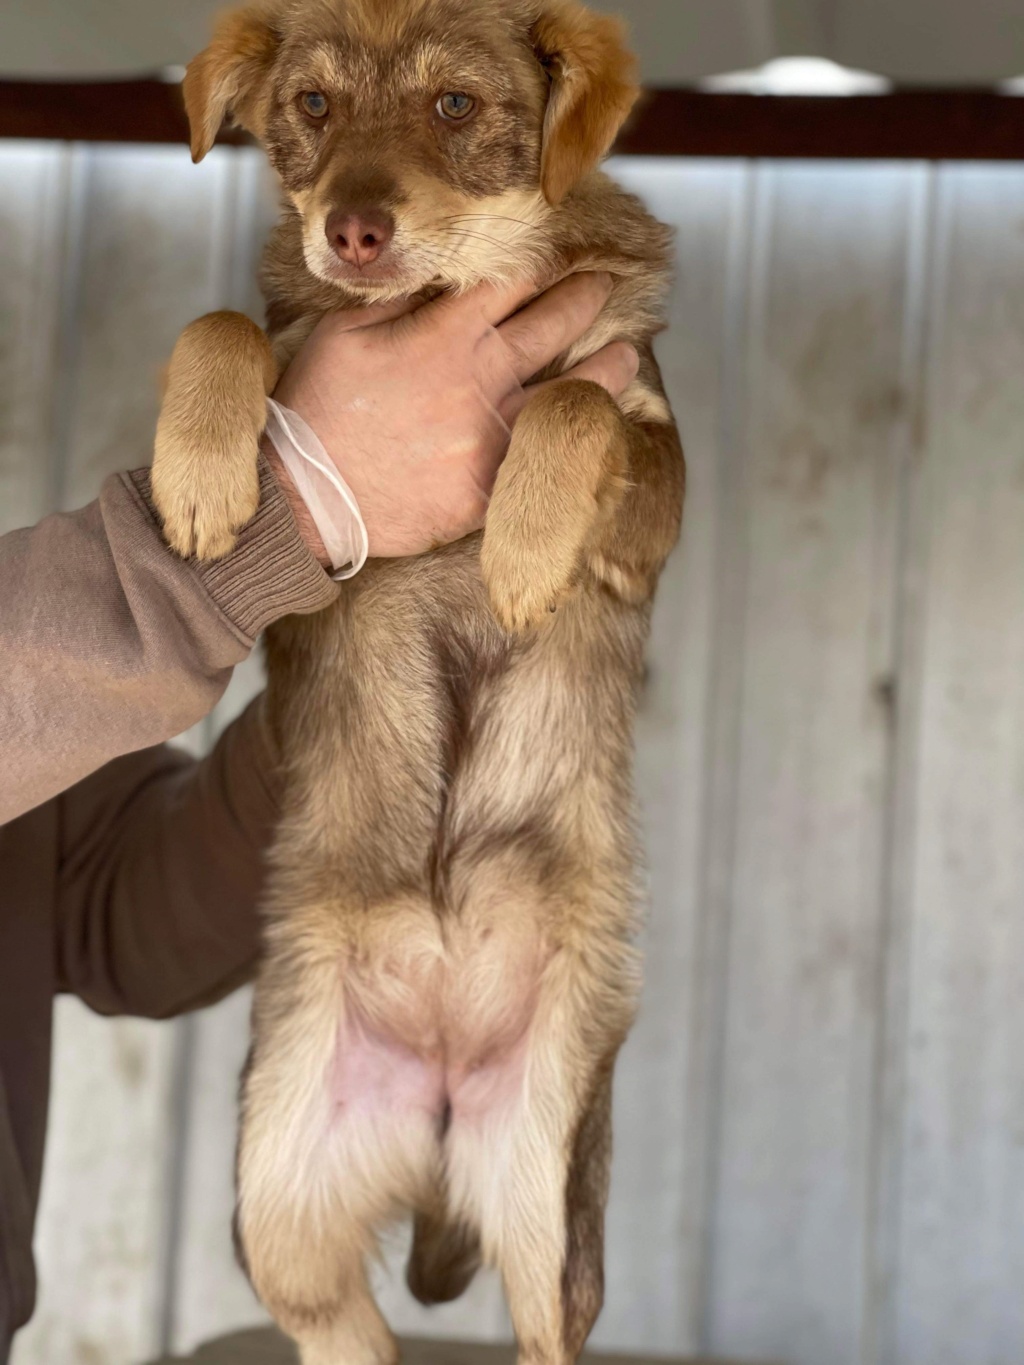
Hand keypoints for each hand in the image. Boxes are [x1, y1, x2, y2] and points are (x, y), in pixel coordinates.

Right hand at [264, 274, 638, 561]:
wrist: (307, 497)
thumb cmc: (317, 410)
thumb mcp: (344, 333)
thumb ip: (397, 300)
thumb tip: (436, 278)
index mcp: (446, 336)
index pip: (509, 282)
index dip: (538, 260)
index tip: (557, 250)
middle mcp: (481, 380)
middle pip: (552, 325)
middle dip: (585, 297)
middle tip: (604, 284)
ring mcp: (491, 437)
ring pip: (569, 392)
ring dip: (605, 368)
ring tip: (628, 354)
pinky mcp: (491, 487)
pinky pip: (545, 455)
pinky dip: (574, 436)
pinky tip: (591, 425)